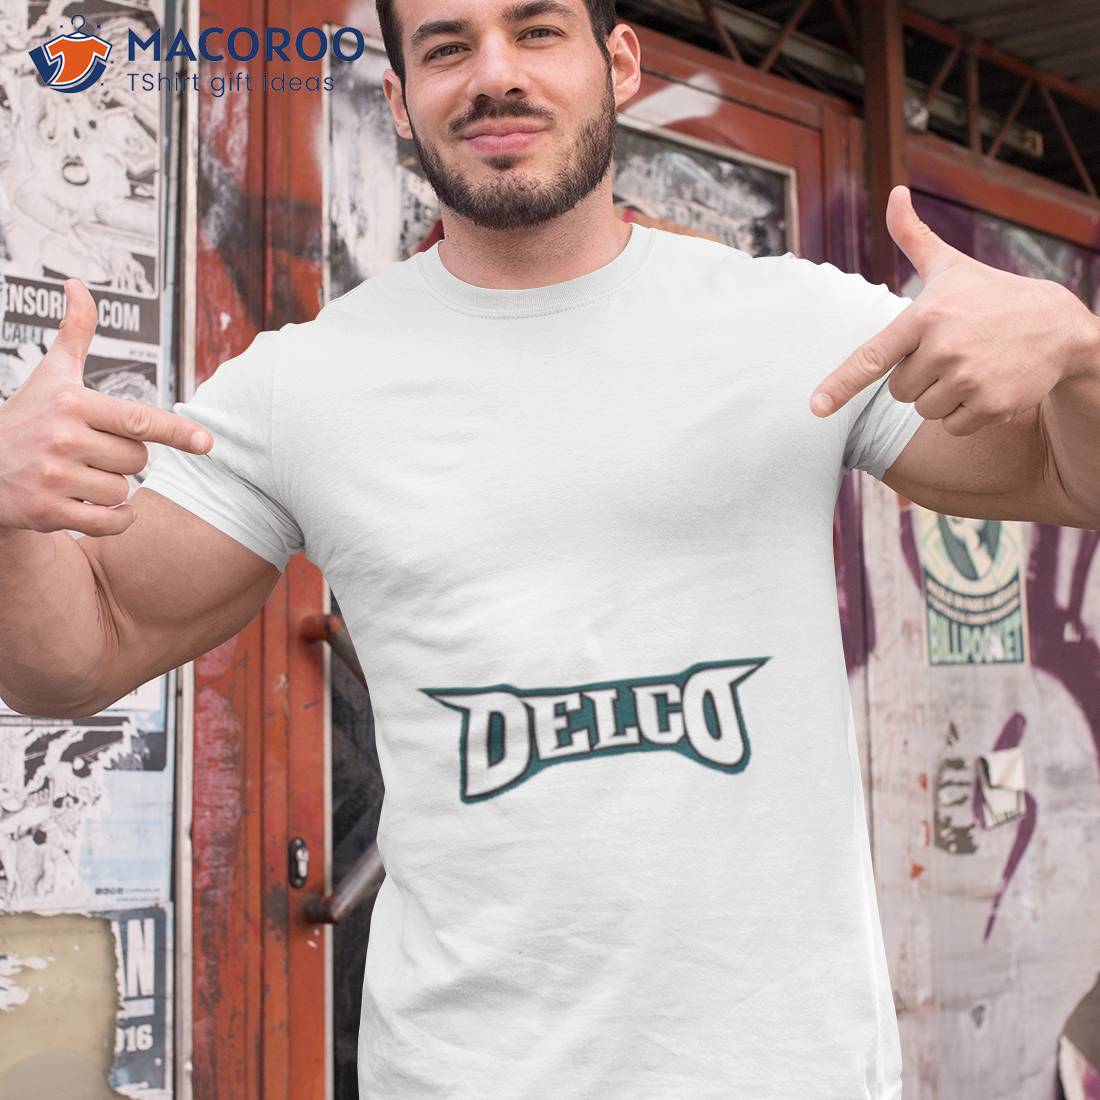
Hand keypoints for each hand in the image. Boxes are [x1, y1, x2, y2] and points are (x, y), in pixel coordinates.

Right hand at [0, 278, 212, 536]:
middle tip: (89, 452)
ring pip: (124, 491)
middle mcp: (63, 438)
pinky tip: (95, 507)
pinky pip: (111, 522)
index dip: (177, 431)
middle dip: (123, 459)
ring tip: (78, 476)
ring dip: (112, 489)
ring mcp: (54, 477)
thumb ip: (74, 334)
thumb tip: (78, 286)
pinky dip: (114, 519)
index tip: (207, 442)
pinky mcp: (47, 511)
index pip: (138, 419)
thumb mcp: (50, 374)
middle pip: (138, 460)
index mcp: (72, 403)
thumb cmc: (26, 417)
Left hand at [808, 185, 1097, 434]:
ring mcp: (969, 379)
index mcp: (925, 316)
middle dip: (919, 377)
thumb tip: (895, 193)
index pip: (872, 357)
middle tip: (952, 352)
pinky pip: (952, 427)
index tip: (815, 407)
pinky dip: (965, 414)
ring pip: (923, 410)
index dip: (841, 384)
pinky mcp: (991, 405)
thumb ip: (913, 237)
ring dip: (941, 397)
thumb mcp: (951, 266)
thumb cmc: (991, 296)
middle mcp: (944, 349)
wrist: (1058, 327)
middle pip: (898, 390)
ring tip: (971, 367)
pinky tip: (987, 386)